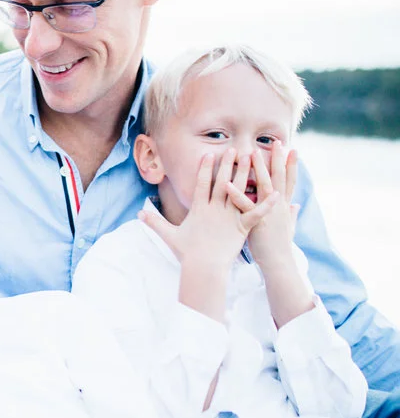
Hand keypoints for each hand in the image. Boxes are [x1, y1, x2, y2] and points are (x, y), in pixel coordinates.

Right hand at [141, 149, 277, 269]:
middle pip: (222, 182)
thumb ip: (155, 222)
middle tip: (234, 149)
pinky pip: (255, 213)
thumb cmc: (187, 253)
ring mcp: (229, 218)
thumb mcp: (169, 235)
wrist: (203, 268)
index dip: (206, 168)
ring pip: (239, 192)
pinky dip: (266, 204)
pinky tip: (277, 193)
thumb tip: (139, 213)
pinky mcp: (241, 228)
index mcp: (199, 210)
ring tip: (253, 159)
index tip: (210, 154)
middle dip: (228, 164)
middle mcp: (215, 210)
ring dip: (246, 174)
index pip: (202, 184)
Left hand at [241, 140, 298, 269]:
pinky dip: (234, 194)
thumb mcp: (287, 228)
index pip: (288, 181)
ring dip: (258, 169)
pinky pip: (243, 205)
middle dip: (278, 159)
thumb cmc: (279, 246)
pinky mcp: (254, 221)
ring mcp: (267, 212)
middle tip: (278, 141)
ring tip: (252, 152)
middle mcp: (277, 206)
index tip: (292, 149)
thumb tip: (295, 206)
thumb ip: (290, 215)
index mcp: (283, 206)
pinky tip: (226, 182)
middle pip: (279, 178)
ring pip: (264, 186)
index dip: (291, 165)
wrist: (278, 262)